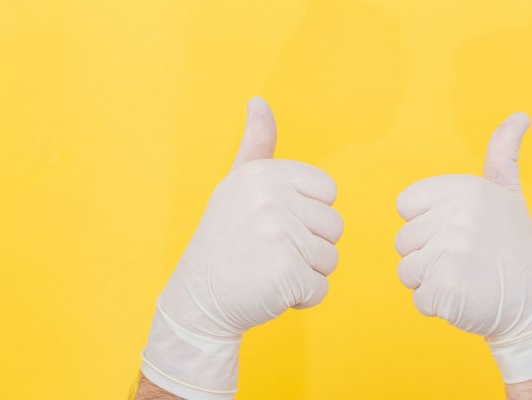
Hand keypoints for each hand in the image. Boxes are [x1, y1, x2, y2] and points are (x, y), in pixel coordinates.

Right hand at [141, 97, 342, 399]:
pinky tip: (270, 292)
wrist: (196, 299)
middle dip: (308, 247)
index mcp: (265, 174)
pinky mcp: (286, 272)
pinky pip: (321, 288)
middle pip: (334, 227)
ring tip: (268, 270)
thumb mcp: (236, 186)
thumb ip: (256, 145)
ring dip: (306, 273)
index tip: (273, 224)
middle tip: (268, 252)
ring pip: (331, 258)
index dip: (307, 215)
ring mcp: (279, 234)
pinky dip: (301, 299)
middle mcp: (271, 198)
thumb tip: (259, 100)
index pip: (328, 193)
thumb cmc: (224, 241)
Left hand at [395, 113, 531, 382]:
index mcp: (463, 189)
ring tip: (467, 277)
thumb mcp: (507, 193)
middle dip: (429, 256)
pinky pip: (418, 298)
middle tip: (468, 260)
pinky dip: (438, 305)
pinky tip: (466, 297)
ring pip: (407, 270)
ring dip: (431, 281)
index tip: (460, 231)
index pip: (406, 206)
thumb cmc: (514, 247)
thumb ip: (503, 154)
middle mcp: (456, 216)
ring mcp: (450, 253)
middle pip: (404, 241)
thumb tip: (520, 116)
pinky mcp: (446, 288)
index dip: (427, 224)